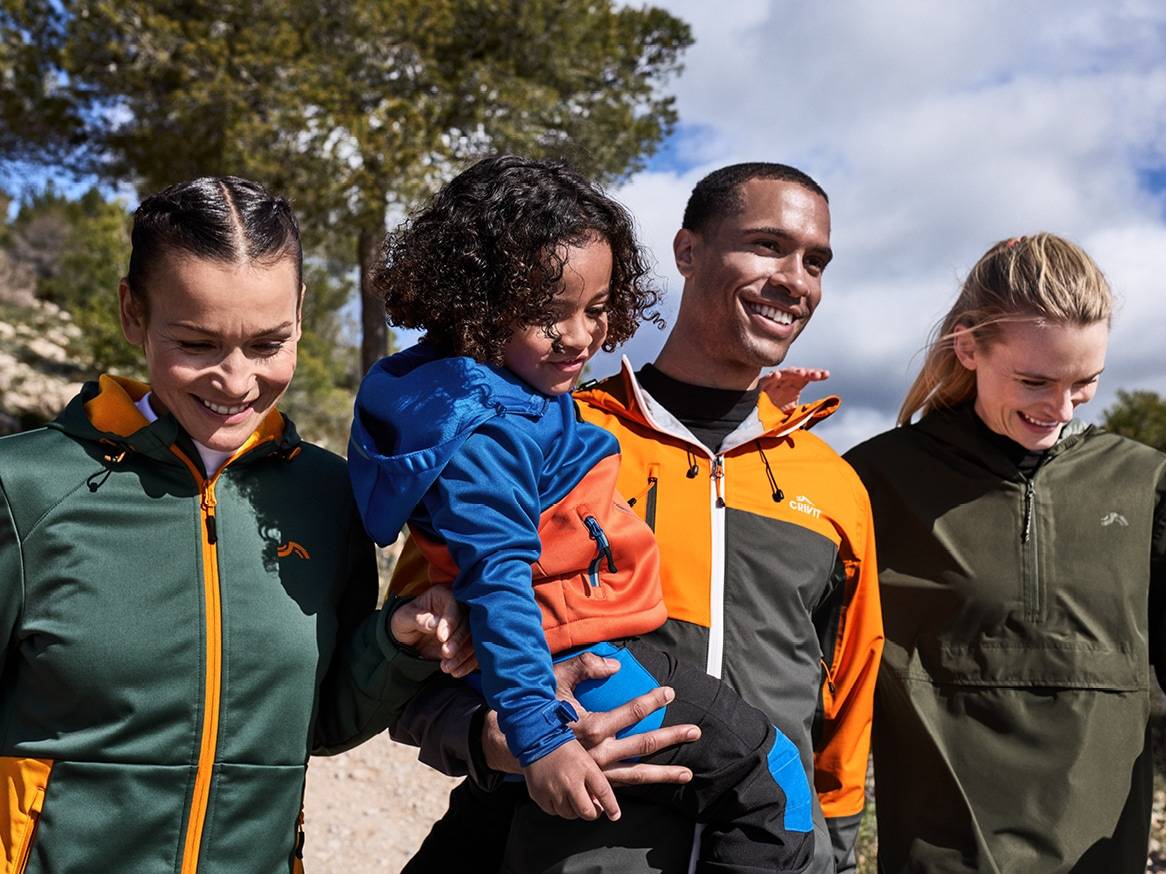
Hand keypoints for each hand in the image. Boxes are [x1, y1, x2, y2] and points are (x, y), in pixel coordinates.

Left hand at [389, 588, 476, 673]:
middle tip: (446, 654)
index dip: (450, 622)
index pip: (453, 605)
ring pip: (474, 638)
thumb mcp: (403, 618)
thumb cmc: (405, 621)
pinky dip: (468, 663)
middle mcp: (459, 607)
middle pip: (467, 622)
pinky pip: (475, 652)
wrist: (409, 637)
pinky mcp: (468, 641)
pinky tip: (456, 672)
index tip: (441, 638)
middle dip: (458, 640)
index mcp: (443, 595)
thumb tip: (435, 624)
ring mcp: (465, 625)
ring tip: (446, 667)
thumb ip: (418, 619)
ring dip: (463, 655)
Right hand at [481, 652, 699, 784]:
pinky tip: (653, 789)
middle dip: (671, 737)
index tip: (669, 693)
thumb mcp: (557, 679)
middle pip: (642, 746)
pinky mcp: (590, 785)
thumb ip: (586, 666)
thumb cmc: (540, 709)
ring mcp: (595, 773)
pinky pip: (618, 789)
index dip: (652, 701)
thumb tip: (615, 666)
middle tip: (695, 731)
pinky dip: (638, 789)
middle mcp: (597, 754)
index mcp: (591, 728)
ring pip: (636, 775)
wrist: (517, 743)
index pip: (631, 712)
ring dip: (663, 774)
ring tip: (687, 774)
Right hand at [522, 739, 619, 820]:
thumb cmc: (564, 746)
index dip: (611, 807)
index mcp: (585, 767)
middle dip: (592, 812)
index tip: (615, 815)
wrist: (537, 738)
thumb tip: (599, 801)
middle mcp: (570, 780)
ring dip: (574, 809)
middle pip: (587, 811)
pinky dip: (557, 807)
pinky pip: (553, 811)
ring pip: (570, 814)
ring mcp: (554, 789)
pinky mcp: (539, 795)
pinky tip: (556, 793)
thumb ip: (594, 777)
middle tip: (592, 807)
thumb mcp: (585, 757)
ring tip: (571, 796)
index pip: (603, 792)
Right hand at [759, 367, 829, 410]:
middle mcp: (786, 381)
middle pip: (798, 373)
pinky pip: (766, 380)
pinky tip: (777, 376)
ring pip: (784, 374)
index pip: (807, 377)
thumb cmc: (778, 412)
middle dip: (808, 373)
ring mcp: (774, 382)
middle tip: (817, 376)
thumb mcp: (794, 414)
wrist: (759, 418)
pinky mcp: (762, 387)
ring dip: (793, 373)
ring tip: (802, 374)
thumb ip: (804, 412)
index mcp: (795, 385)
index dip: (816, 374)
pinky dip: (771, 377)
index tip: (826, 375)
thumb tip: (819, 413)